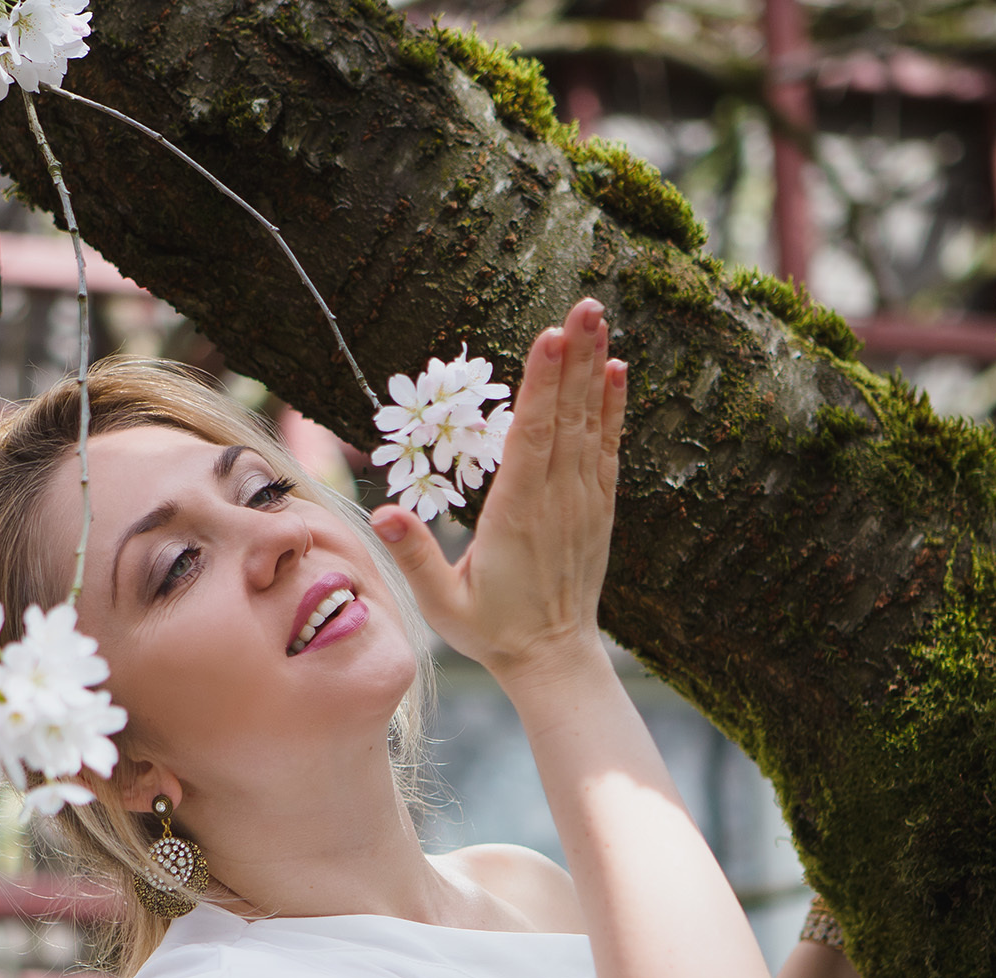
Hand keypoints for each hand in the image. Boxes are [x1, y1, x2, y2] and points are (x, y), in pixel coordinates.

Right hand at [370, 298, 626, 687]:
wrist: (553, 658)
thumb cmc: (491, 631)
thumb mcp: (442, 604)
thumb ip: (413, 557)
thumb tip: (380, 515)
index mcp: (517, 517)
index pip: (533, 439)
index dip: (542, 385)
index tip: (549, 336)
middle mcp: (557, 501)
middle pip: (567, 417)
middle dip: (574, 357)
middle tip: (584, 302)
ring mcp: (583, 502)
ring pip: (590, 423)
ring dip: (593, 367)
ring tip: (597, 315)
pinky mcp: (598, 507)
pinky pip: (608, 447)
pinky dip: (612, 407)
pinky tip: (615, 370)